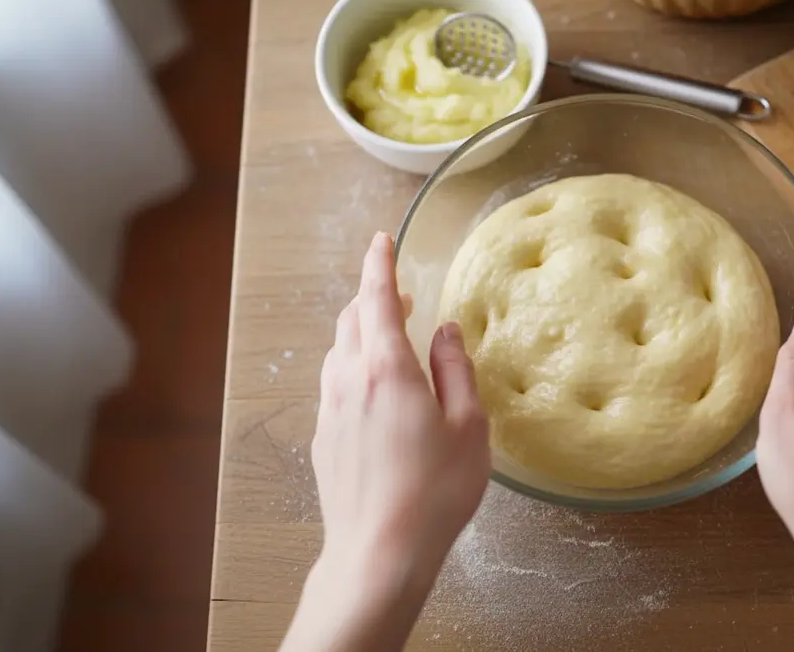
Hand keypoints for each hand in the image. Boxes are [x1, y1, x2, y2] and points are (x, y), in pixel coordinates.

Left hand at [312, 231, 489, 587]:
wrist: (378, 553)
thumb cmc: (434, 492)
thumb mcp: (468, 427)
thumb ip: (455, 370)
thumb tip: (446, 332)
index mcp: (388, 369)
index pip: (378, 298)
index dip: (380, 264)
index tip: (383, 240)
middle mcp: (350, 381)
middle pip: (351, 319)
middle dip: (373, 296)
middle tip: (400, 294)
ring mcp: (331, 411)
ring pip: (339, 351)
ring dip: (361, 333)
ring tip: (391, 340)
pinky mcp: (325, 440)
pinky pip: (335, 385)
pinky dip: (354, 368)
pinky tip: (377, 392)